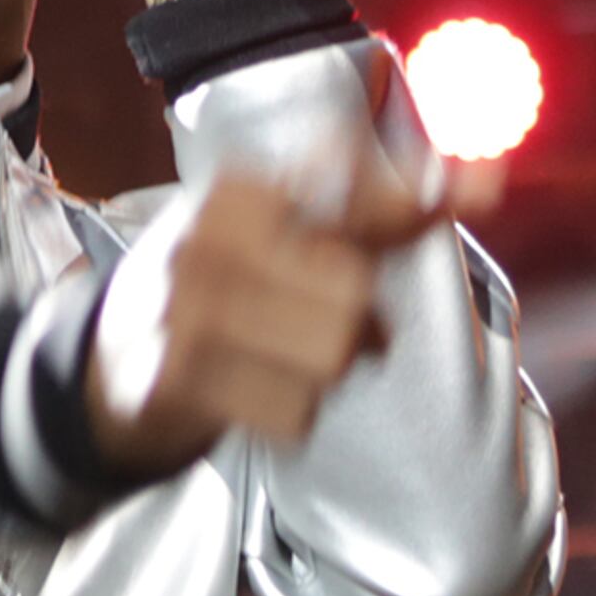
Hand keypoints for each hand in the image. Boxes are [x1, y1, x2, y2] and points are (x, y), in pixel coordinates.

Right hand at [84, 143, 503, 475]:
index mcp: (242, 189)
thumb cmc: (218, 290)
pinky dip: (290, 418)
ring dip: (322, 375)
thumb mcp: (278, 233)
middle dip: (356, 325)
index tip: (488, 182)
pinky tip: (248, 396)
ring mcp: (187, 306)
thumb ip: (374, 210)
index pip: (354, 194)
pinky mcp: (175, 376)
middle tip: (319, 329)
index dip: (421, 197)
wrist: (105, 367)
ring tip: (277, 363)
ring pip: (331, 356)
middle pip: (355, 292)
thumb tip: (489, 176)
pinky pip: (294, 414)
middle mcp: (211, 236)